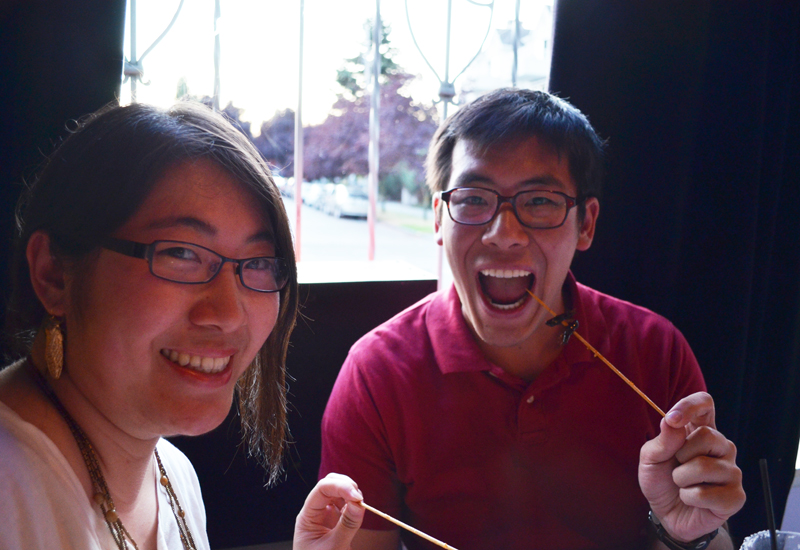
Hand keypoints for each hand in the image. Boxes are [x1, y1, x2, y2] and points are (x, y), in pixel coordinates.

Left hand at [294, 473, 365, 549]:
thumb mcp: (334, 548)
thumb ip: (346, 526)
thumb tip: (359, 504)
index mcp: (307, 516)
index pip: (321, 490)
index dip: (340, 487)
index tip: (357, 497)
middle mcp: (315, 512)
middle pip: (329, 484)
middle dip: (346, 485)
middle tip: (360, 498)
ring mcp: (326, 515)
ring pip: (338, 491)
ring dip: (351, 492)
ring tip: (361, 505)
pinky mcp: (336, 521)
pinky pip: (346, 504)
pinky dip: (354, 502)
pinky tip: (359, 509)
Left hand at [639, 392, 744, 542]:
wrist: (667, 513)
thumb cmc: (661, 480)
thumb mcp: (650, 459)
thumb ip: (662, 440)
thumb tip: (672, 421)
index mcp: (700, 430)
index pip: (705, 403)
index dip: (690, 406)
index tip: (673, 419)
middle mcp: (721, 447)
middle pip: (709, 435)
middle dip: (682, 453)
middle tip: (677, 466)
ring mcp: (732, 471)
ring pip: (705, 467)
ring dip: (681, 479)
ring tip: (682, 485)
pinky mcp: (735, 497)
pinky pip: (706, 494)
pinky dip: (689, 498)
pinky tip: (692, 500)